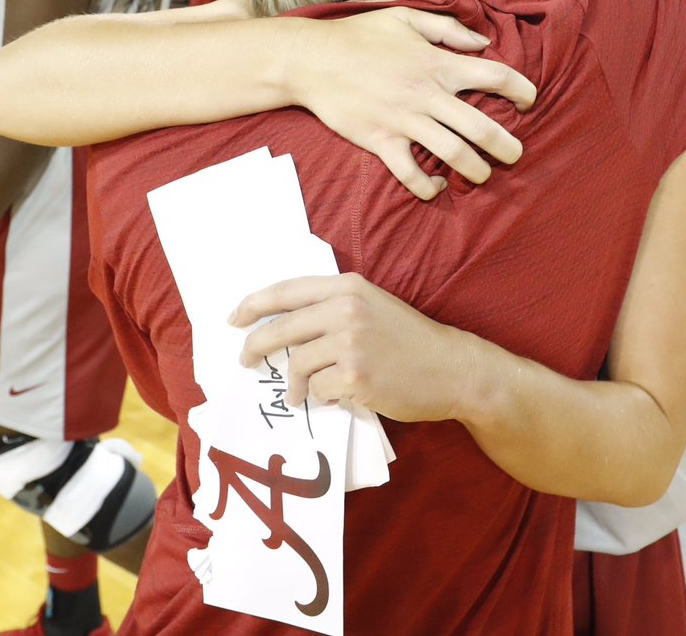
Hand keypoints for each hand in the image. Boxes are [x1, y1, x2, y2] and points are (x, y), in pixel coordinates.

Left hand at [232, 273, 472, 422]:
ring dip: (293, 384)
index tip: (234, 319)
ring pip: (297, 365)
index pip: (286, 291)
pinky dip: (319, 398)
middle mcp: (346, 310)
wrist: (451, 368)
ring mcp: (350, 344)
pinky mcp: (355, 377)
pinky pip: (316, 390)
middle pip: (280, 328)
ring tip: (299, 394)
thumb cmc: (409, 339)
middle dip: (255, 347)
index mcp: (348, 287)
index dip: (253, 304)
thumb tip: (283, 324)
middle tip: (245, 362)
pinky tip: (335, 397)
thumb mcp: (373, 305)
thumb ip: (332, 307)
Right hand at [289, 8, 537, 199]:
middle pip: (482, 127)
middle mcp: (426, 94)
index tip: (529, 101)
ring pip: (454, 154)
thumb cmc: (359, 36)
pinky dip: (426, 187)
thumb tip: (483, 42)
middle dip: (507, 146)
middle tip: (515, 155)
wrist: (311, 60)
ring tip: (482, 175)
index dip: (521, 89)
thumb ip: (448, 30)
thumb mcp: (405, 19)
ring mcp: (404, 121)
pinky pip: (409, 173)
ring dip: (475, 170)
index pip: (495, 75)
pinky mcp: (380, 141)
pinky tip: (434, 186)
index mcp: (437, 63)